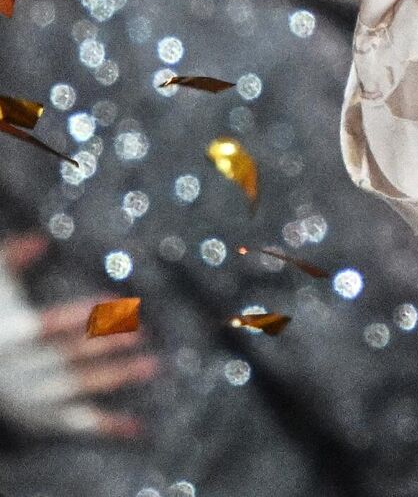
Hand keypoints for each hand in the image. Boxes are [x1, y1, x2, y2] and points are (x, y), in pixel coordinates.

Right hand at [0, 233, 155, 439]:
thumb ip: (11, 258)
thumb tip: (40, 239)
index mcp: (12, 335)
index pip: (47, 326)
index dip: (79, 315)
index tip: (115, 301)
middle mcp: (23, 369)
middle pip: (69, 355)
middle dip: (106, 344)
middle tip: (143, 331)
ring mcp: (34, 396)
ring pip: (78, 388)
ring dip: (116, 377)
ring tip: (152, 365)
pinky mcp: (43, 417)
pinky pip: (76, 424)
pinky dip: (106, 427)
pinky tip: (138, 427)